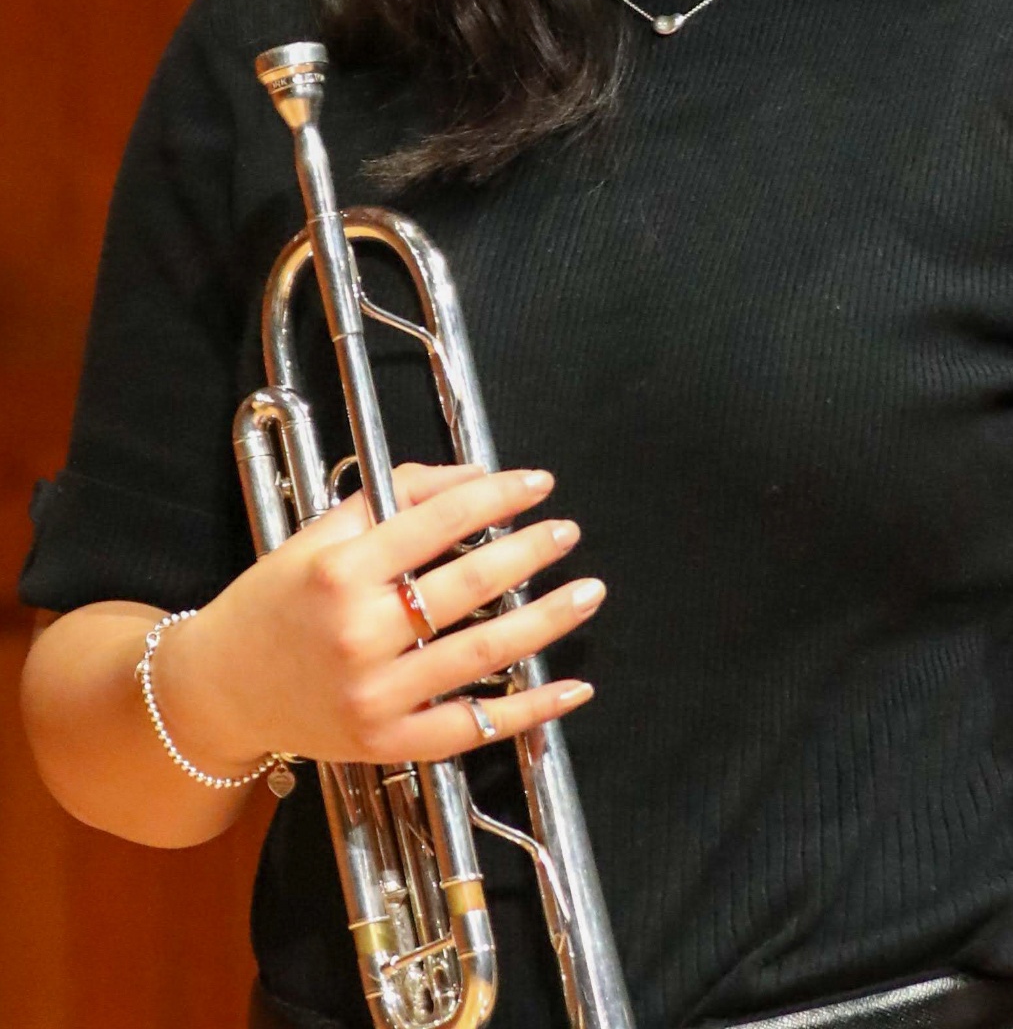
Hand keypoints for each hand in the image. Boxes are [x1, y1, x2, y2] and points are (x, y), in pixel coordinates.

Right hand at [154, 464, 602, 773]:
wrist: (218, 690)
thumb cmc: (273, 602)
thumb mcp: (319, 535)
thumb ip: (394, 498)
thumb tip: (474, 477)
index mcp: (339, 571)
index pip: (437, 523)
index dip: (496, 497)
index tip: (538, 483)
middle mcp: (359, 633)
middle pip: (467, 587)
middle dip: (529, 553)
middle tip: (567, 532)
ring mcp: (375, 695)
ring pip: (482, 653)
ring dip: (546, 621)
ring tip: (586, 592)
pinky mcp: (387, 743)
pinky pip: (473, 728)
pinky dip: (529, 710)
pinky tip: (571, 687)